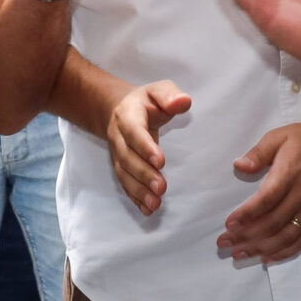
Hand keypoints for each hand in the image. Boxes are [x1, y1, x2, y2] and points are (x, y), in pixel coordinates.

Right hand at [106, 81, 190, 214]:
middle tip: (161, 188)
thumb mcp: (158, 90)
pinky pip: (125, 184)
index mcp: (127, 115)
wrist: (119, 109)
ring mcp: (117, 154)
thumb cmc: (147, 101)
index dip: (145, 147)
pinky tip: (147, 210)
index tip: (161, 161)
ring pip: (124, 174)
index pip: (134, 132)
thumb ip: (170, 95)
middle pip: (127, 158)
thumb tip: (183, 102)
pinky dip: (135, 198)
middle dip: (144, 174)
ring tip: (155, 204)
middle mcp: (118, 137)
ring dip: (138, 190)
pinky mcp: (121, 167)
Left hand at [220, 104, 300, 262]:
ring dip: (262, 248)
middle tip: (224, 243)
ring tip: (240, 254)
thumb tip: (239, 166)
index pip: (266, 200)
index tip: (229, 224)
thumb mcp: (278, 137)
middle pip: (273, 223)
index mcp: (290, 174)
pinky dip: (286, 252)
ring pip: (286, 236)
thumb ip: (258, 153)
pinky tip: (268, 258)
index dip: (247, 215)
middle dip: (246, 236)